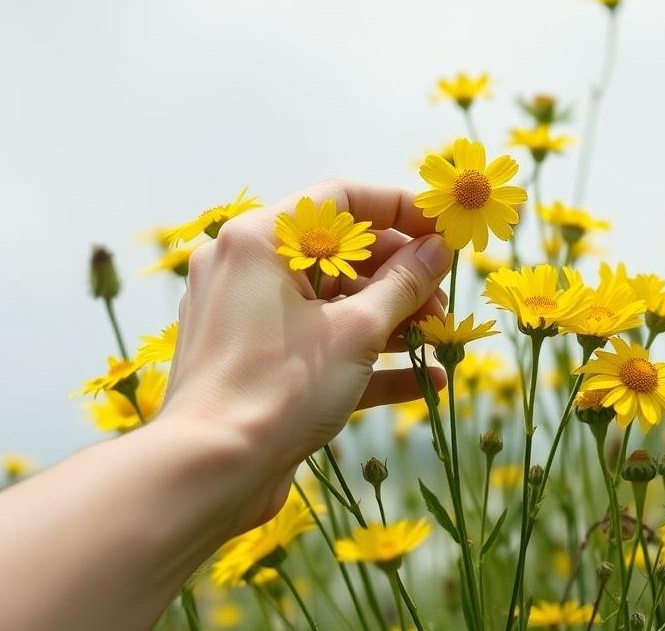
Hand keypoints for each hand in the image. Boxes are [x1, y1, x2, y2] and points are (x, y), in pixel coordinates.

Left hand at [158, 180, 451, 532]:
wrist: (207, 477)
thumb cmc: (277, 390)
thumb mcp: (357, 330)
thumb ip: (404, 283)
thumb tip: (440, 250)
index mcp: (260, 241)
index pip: (339, 201)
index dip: (399, 209)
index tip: (442, 228)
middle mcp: (247, 269)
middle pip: (339, 253)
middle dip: (399, 276)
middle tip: (444, 296)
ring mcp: (247, 317)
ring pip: (331, 301)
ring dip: (389, 318)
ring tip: (439, 338)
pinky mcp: (255, 361)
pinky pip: (317, 343)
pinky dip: (364, 356)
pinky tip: (422, 379)